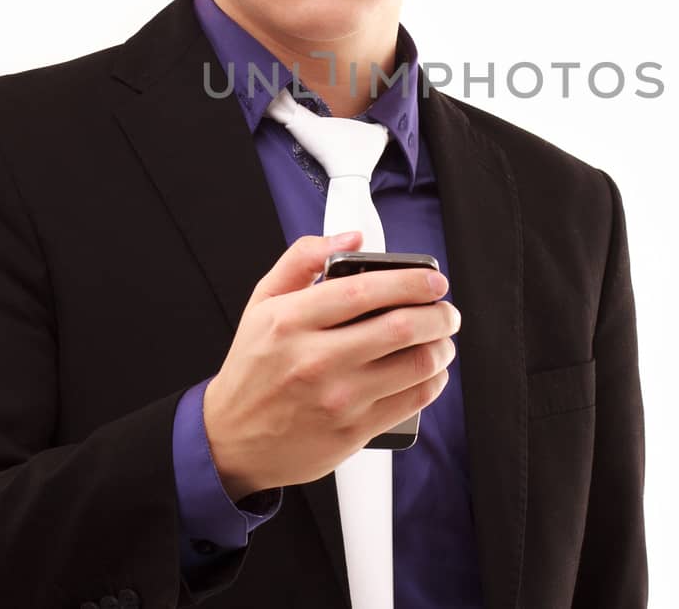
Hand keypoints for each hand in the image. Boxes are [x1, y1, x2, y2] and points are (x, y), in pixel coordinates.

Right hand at [202, 231, 459, 498]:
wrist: (232, 439)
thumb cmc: (252, 369)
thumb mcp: (263, 303)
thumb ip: (302, 259)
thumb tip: (350, 239)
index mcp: (291, 321)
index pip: (364, 290)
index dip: (410, 281)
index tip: (432, 280)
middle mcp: (315, 359)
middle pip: (400, 327)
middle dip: (438, 314)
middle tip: (446, 310)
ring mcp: (336, 398)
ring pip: (414, 365)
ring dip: (442, 347)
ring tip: (442, 339)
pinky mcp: (353, 430)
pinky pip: (412, 402)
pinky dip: (433, 382)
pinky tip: (431, 371)